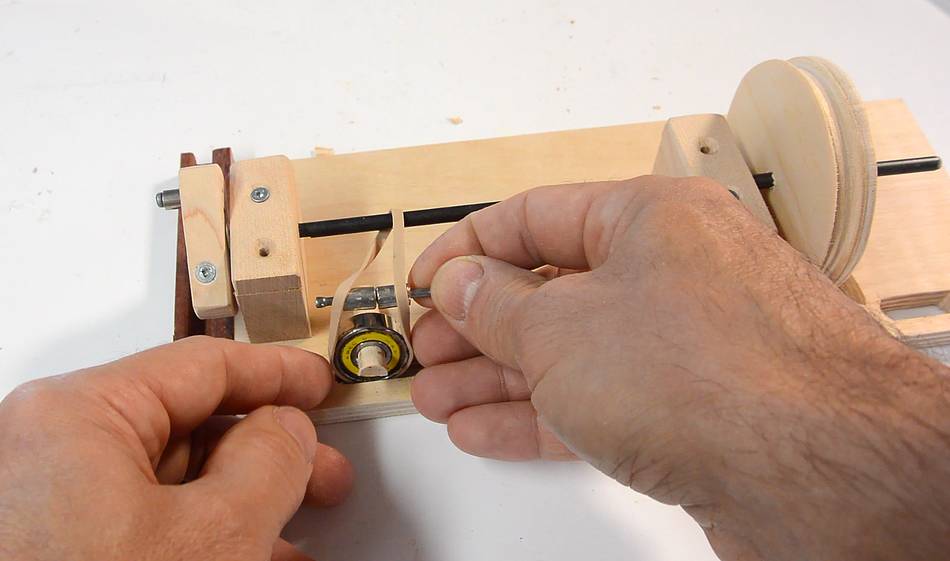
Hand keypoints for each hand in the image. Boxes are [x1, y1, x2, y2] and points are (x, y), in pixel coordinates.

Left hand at [0, 336, 352, 560]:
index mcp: (76, 417)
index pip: (200, 366)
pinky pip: (141, 526)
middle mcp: (49, 452)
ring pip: (169, 485)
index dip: (274, 374)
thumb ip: (271, 462)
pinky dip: (202, 540)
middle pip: (188, 427)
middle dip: (267, 455)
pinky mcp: (50, 548)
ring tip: (293, 538)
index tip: (316, 385)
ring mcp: (43, 506)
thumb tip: (287, 429)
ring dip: (243, 508)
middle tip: (321, 470)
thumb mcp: (216, 535)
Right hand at [409, 176, 949, 560]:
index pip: (534, 216)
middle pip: (551, 289)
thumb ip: (497, 305)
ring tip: (437, 399)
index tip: (422, 281)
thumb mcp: (560, 330)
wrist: (813, 472)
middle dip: (478, 325)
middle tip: (426, 351)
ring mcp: (687, 344)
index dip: (466, 248)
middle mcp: (674, 272)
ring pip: (573, 352)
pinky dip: (542, 414)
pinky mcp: (695, 408)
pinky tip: (487, 430)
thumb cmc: (705, 374)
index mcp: (649, 218)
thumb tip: (461, 283)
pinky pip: (603, 399)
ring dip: (499, 377)